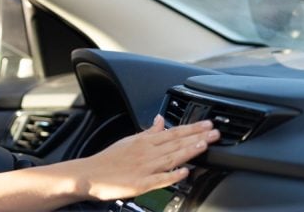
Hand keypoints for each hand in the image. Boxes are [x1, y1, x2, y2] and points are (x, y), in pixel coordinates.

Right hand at [75, 115, 218, 200]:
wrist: (89, 174)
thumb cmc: (108, 159)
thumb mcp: (128, 140)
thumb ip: (148, 132)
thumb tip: (160, 119)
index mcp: (143, 142)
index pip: (172, 133)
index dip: (192, 129)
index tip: (207, 125)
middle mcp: (146, 153)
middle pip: (175, 144)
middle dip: (196, 137)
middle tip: (214, 133)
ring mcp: (143, 168)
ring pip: (170, 158)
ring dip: (188, 151)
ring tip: (204, 146)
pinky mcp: (139, 184)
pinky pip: (158, 180)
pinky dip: (171, 176)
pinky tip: (184, 172)